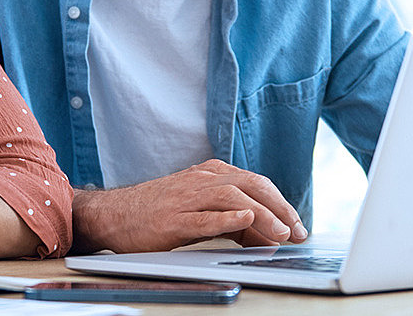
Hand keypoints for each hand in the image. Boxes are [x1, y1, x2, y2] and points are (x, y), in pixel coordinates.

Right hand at [73, 160, 305, 253]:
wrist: (114, 215)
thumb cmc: (159, 213)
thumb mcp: (201, 212)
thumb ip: (234, 221)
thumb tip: (269, 237)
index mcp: (211, 174)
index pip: (257, 184)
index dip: (282, 204)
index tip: (299, 225)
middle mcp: (202, 180)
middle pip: (251, 186)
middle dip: (280, 208)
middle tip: (298, 231)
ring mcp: (187, 197)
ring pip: (233, 198)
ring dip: (262, 214)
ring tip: (281, 231)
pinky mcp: (173, 218)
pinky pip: (204, 216)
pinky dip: (227, 217)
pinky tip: (244, 219)